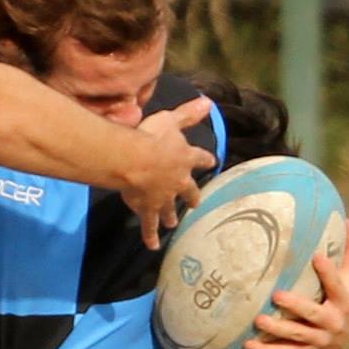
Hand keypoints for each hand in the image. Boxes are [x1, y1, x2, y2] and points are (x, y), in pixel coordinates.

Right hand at [123, 97, 214, 248]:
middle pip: (188, 191)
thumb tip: (208, 101)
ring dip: (171, 216)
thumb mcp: (171, 120)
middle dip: (191, 197)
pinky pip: (150, 225)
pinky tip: (152, 246)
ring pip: (169, 209)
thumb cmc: (152, 137)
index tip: (212, 162)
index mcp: (185, 159)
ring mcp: (164, 198)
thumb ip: (189, 113)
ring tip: (173, 224)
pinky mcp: (149, 209)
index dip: (205, 160)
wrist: (136, 161)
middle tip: (195, 204)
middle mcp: (178, 181)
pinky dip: (150, 236)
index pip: (200, 158)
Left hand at [244, 222, 348, 348]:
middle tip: (276, 294)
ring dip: (277, 328)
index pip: (336, 284)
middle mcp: (334, 322)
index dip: (327, 272)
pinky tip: (249, 345)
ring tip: (258, 319)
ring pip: (297, 335)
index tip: (316, 256)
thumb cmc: (341, 299)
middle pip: (314, 313)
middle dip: (296, 305)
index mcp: (344, 300)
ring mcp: (319, 339)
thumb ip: (347, 252)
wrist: (343, 339)